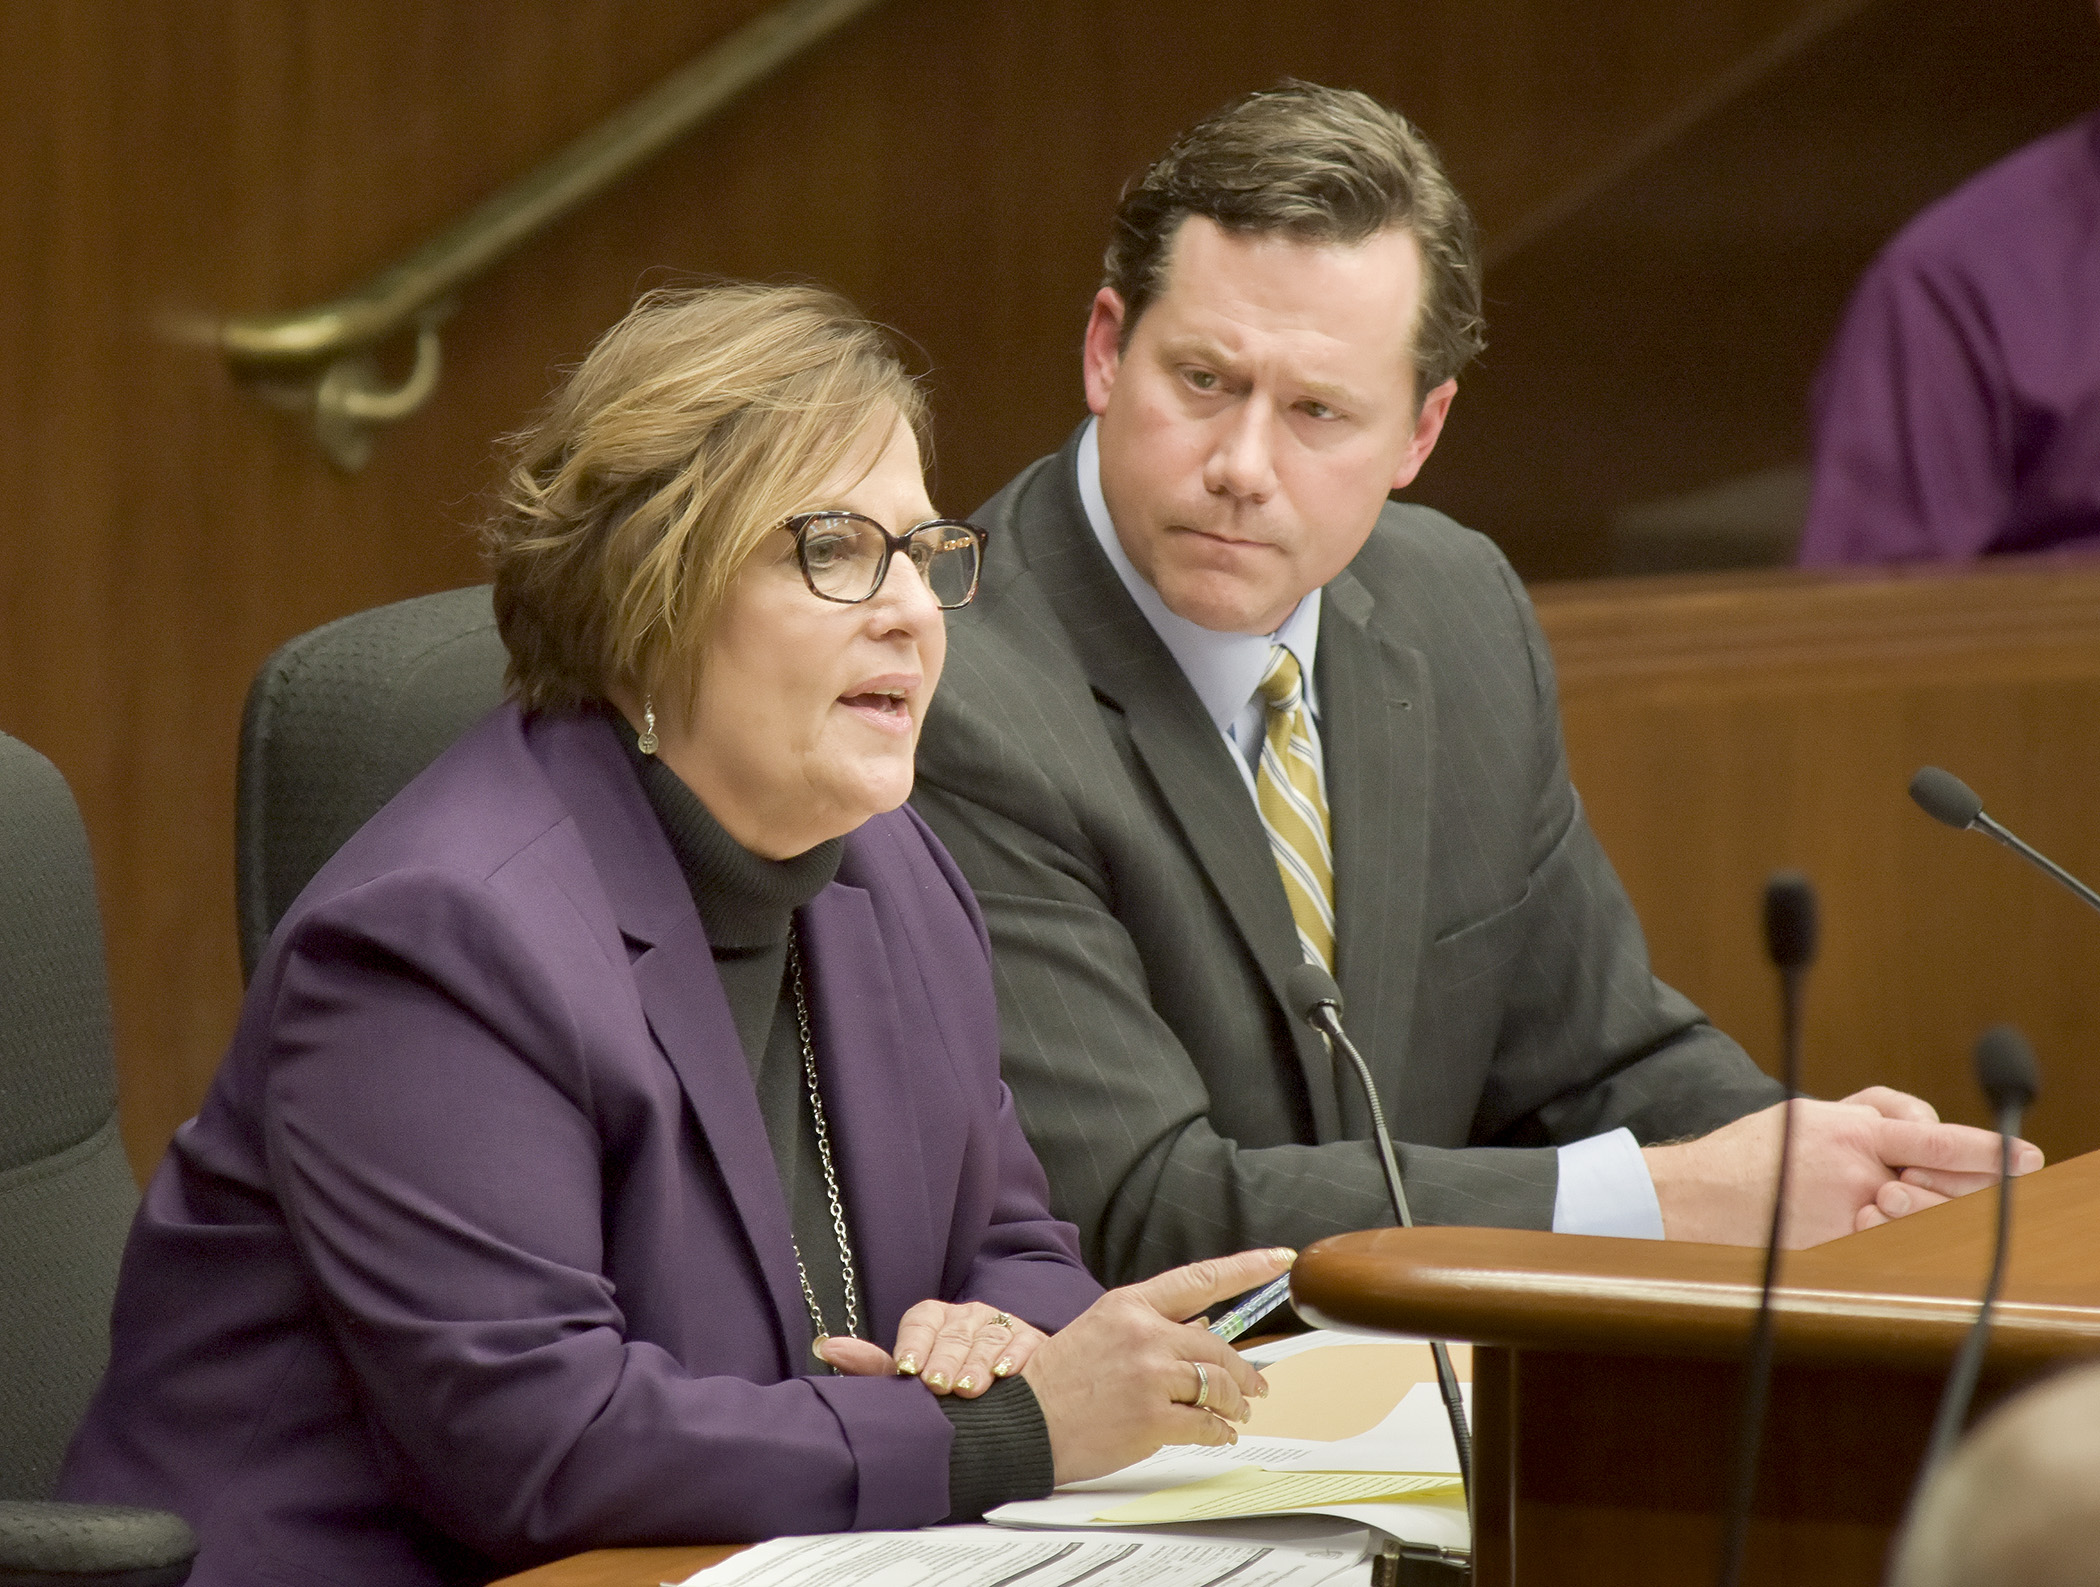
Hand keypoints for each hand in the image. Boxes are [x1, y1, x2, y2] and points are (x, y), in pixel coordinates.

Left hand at [814, 1300, 1046, 1396]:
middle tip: (938, 1385)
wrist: (999, 1397)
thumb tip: (828, 1348)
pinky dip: (1014, 1359)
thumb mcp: (911, 1375)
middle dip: (945, 1361)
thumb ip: (874, 1365)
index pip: (922, 1321)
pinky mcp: (1031, 1340)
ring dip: (978, 1364)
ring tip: (970, 1389)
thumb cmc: (945, 1385)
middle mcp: (968, 1317)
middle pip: (954, 1334)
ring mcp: (1000, 1326)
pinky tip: (1006, 1375)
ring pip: (987, 1340)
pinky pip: (1024, 1343)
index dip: (914, 1344)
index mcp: (935, 1320)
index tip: (907, 1369)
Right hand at [1023, 1247, 1294, 1485]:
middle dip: (1245, 1370)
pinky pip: (1205, 1423)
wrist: (1022, 1423)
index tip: (1279, 1260)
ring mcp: (1149, 1376)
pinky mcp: (1151, 1418)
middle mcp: (1144, 1334)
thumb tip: (1201, 1331)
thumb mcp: (1099, 1331)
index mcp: (1129, 1305)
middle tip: (1257, 1386)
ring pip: (1218, 1384)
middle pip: (1218, 1346)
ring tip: (1238, 1412)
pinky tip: (1219, 1434)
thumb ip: (1148, 1327)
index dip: (1246, 1268)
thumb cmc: (1055, 1381)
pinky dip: (1219, 1431)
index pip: (1199, 1279)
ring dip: (1235, 1403)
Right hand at [1643, 1089, 2041, 1247]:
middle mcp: (1857, 1175)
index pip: (1939, 1140)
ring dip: (1923, 1211)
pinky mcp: (1836, 1248)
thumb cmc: (1752, 1151)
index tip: (2027, 1157)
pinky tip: (1872, 1220)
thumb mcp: (1810, 1111)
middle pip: (1943, 1187)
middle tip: (1977, 1184)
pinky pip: (1889, 1243)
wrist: (1695, 1197)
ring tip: (1890, 1199)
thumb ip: (1869, 1114)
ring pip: (1921, 1219)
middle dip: (1962, 1188)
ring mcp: (1849, 1216)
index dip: (1990, 1151)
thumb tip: (1919, 1120)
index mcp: (1852, 1133)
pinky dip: (1893, 1233)